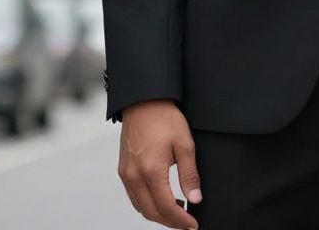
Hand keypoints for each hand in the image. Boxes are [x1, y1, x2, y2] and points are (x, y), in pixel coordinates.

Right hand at [118, 99, 201, 227]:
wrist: (143, 101)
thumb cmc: (165, 118)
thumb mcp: (184, 143)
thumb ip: (189, 174)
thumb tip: (195, 199)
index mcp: (151, 171)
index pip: (167, 208)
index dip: (181, 221)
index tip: (193, 225)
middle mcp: (135, 176)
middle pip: (152, 213)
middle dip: (170, 222)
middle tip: (186, 222)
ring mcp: (126, 174)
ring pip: (141, 207)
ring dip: (158, 214)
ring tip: (177, 211)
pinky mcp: (123, 170)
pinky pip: (134, 196)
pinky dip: (147, 204)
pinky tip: (161, 197)